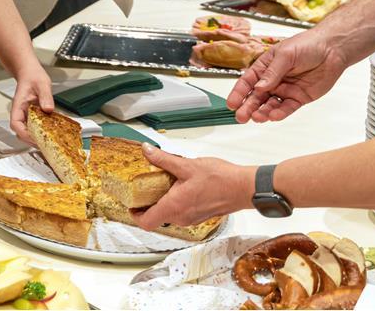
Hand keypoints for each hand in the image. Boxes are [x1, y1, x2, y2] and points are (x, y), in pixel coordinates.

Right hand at [9, 63, 54, 143]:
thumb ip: (45, 96)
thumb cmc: (32, 76)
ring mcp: (27, 115)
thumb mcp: (42, 84)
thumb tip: (48, 108)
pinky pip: (37, 126)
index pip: (15, 124)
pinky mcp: (34, 116)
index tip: (34, 138)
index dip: (24, 133)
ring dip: (38, 137)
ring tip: (49, 141)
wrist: (30, 72)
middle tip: (45, 144)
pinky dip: (44, 131)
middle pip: (21, 132)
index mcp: (19, 106)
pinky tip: (53, 132)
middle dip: (32, 140)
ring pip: (29, 131)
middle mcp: (21, 113)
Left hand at [130, 144, 254, 228]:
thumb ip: (163, 159)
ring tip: (163, 182)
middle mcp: (181, 217)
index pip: (146, 222)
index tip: (130, 205)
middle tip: (144, 187)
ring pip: (169, 214)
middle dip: (148, 203)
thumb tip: (147, 151)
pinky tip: (179, 186)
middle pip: (156, 217)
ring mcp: (191, 219)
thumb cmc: (221, 180)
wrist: (244, 188)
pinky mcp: (199, 216)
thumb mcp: (187, 165)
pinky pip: (181, 212)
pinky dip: (175, 202)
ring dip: (163, 200)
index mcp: (174, 207)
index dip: (134, 215)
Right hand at [225, 30, 348, 122]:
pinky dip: (280, 113)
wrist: (332, 49)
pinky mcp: (299, 98)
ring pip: (270, 105)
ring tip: (257, 118)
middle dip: (248, 107)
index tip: (231, 103)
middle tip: (241, 117)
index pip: (248, 81)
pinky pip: (287, 108)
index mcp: (265, 67)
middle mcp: (273, 80)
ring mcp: (285, 90)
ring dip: (262, 112)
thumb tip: (259, 87)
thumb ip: (272, 72)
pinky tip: (274, 115)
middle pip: (256, 96)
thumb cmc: (307, 45)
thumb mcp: (285, 55)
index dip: (238, 93)